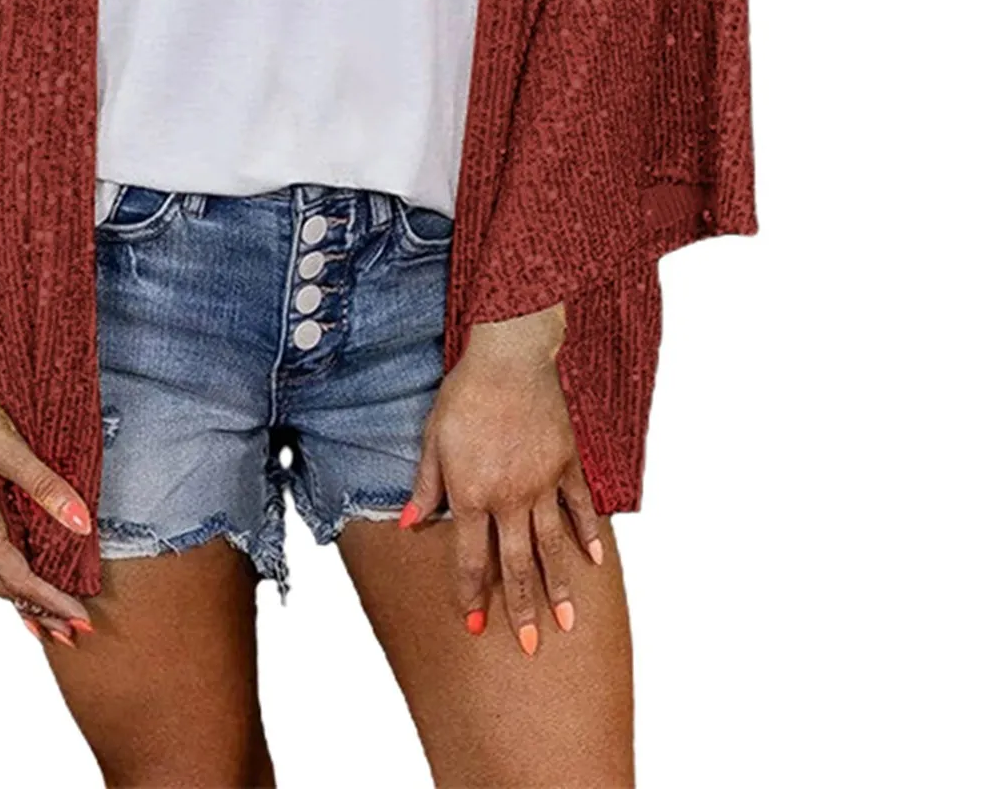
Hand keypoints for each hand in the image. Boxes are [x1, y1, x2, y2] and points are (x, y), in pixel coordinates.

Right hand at [0, 297, 96, 647]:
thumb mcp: (8, 447)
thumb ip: (46, 487)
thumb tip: (82, 526)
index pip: (21, 579)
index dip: (52, 602)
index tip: (82, 621)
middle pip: (4, 585)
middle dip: (37, 611)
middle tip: (69, 634)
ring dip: (20, 595)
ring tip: (44, 614)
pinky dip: (5, 569)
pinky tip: (16, 562)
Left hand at [400, 304, 603, 654]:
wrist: (509, 358)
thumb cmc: (465, 395)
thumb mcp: (433, 438)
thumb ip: (425, 485)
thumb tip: (409, 524)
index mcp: (472, 494)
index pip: (470, 558)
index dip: (472, 594)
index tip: (476, 625)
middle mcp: (510, 498)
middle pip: (516, 564)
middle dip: (523, 609)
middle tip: (533, 646)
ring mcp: (542, 483)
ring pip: (552, 545)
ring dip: (560, 587)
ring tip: (570, 622)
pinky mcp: (566, 464)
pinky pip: (579, 508)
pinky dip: (588, 536)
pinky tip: (593, 562)